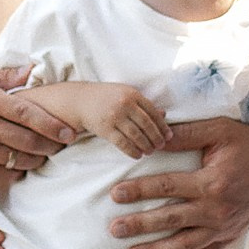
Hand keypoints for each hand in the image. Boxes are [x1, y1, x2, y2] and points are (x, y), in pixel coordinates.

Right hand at [0, 64, 80, 183]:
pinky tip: (21, 168)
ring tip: (46, 156)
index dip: (52, 124)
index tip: (69, 131)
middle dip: (51, 145)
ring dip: (36, 160)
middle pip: (28, 140)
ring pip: (17, 159)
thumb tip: (31, 71)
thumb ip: (0, 75)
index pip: (28, 113)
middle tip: (64, 145)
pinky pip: (0, 175)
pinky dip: (15, 173)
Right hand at [28, 80, 170, 156]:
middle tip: (161, 146)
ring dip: (146, 146)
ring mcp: (114, 116)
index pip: (153, 111)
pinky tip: (137, 155)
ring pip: (136, 135)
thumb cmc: (106, 97)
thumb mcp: (125, 94)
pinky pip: (122, 143)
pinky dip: (132, 151)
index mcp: (132, 93)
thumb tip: (164, 115)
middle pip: (146, 124)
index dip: (162, 125)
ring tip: (150, 152)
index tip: (168, 135)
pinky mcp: (105, 128)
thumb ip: (144, 104)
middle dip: (156, 137)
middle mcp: (124, 104)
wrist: (80, 100)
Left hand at [108, 112, 248, 248]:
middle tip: (114, 229)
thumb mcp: (219, 130)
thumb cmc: (248, 145)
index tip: (116, 194)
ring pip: (183, 245)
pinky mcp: (227, 238)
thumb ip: (186, 135)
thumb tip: (154, 136)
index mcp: (212, 182)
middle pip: (171, 220)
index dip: (140, 190)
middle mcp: (216, 210)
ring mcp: (222, 228)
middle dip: (140, 225)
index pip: (168, 187)